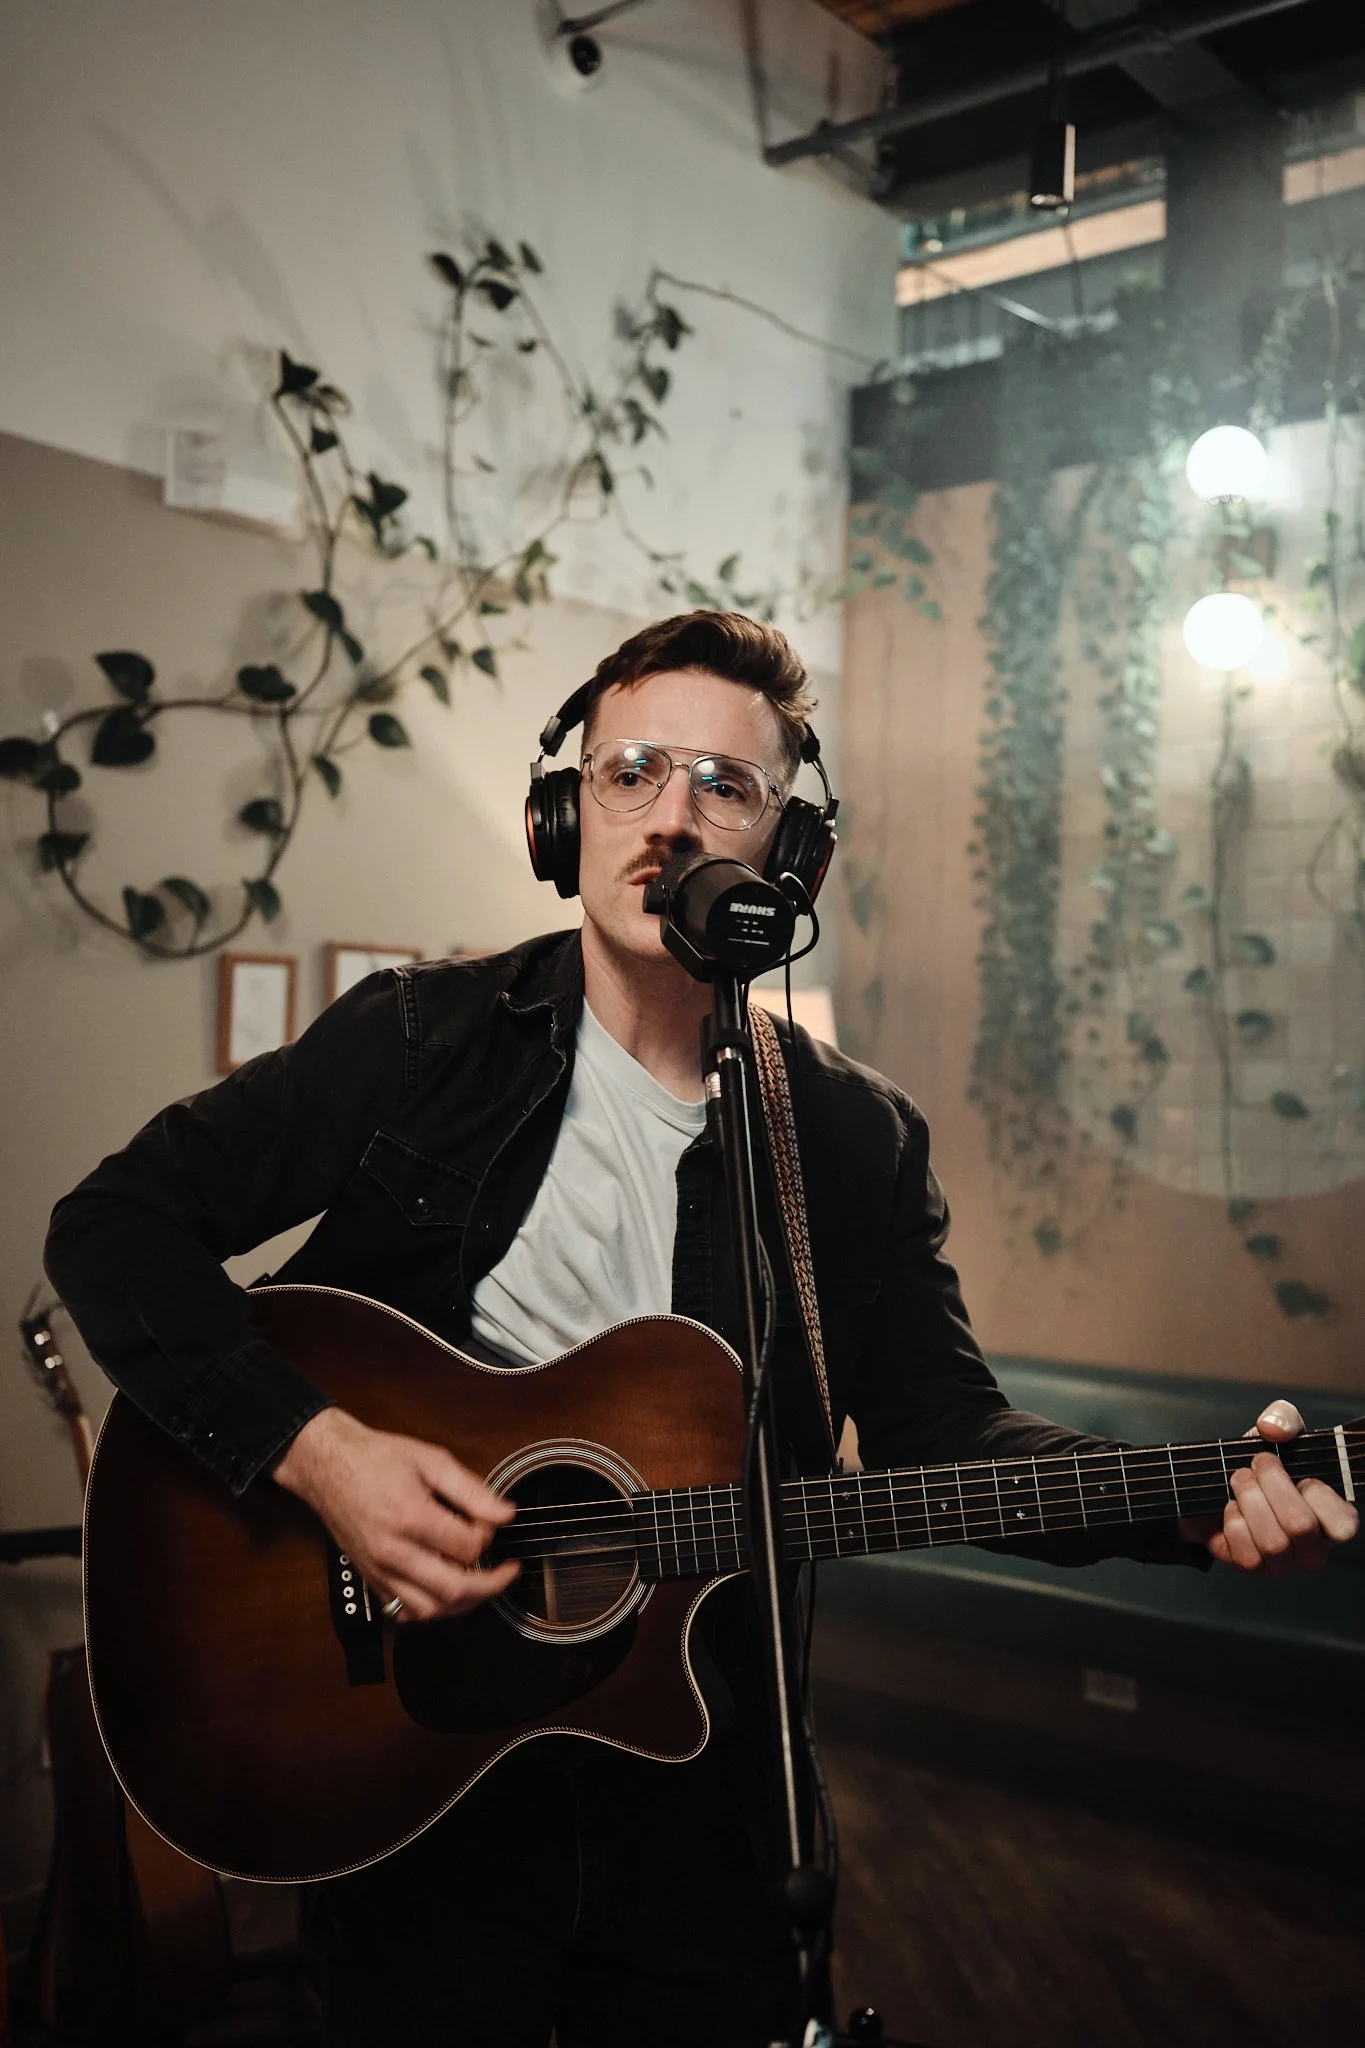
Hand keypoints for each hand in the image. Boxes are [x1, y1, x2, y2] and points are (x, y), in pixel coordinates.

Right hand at [272, 1406, 518, 1620]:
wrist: (328, 1466)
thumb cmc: (376, 1459)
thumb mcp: (431, 1460)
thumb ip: (472, 1490)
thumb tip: (505, 1513)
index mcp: (411, 1518)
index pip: (468, 1547)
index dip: (489, 1535)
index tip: (491, 1521)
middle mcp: (393, 1552)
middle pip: (454, 1589)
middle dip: (490, 1584)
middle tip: (508, 1571)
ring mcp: (379, 1570)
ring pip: (430, 1609)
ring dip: (462, 1602)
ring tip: (480, 1582)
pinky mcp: (370, 1578)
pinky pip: (404, 1611)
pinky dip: (431, 1608)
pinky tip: (444, 1589)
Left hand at [1178, 1398, 1359, 1573]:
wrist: (1218, 1485)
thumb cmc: (1262, 1466)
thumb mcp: (1277, 1433)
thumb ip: (1283, 1418)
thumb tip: (1274, 1429)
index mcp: (1333, 1520)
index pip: (1344, 1523)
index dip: (1317, 1493)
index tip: (1300, 1473)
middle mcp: (1314, 1549)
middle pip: (1300, 1525)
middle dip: (1271, 1485)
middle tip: (1256, 1465)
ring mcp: (1284, 1564)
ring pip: (1273, 1541)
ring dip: (1249, 1500)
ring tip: (1239, 1480)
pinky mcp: (1252, 1568)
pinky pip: (1245, 1552)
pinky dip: (1233, 1521)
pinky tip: (1232, 1507)